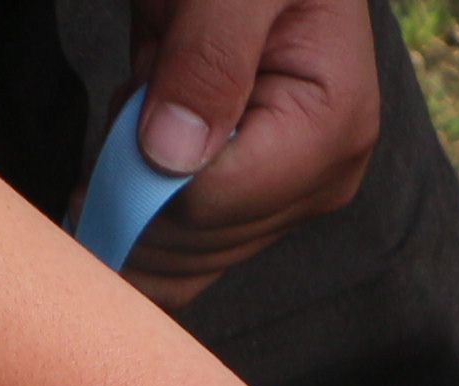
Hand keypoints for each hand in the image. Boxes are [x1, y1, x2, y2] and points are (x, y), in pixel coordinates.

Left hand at [118, 0, 380, 306]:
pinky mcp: (250, 200)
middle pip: (195, 239)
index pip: (212, 200)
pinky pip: (180, 246)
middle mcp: (317, 178)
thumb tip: (170, 154)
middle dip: (138, 179)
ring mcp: (283, 196)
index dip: (146, 166)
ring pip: (181, 258)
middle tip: (138, 90)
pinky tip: (147, 134)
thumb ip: (208, 54)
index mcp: (330, 127)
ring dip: (136, 187)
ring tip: (153, 98)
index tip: (128, 100)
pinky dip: (140, 197)